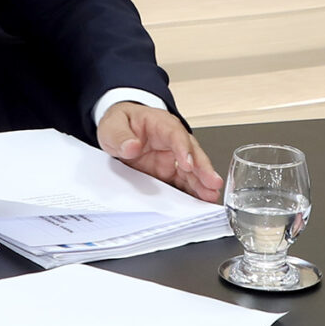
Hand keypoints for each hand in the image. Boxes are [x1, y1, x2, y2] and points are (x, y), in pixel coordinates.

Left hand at [98, 102, 221, 201]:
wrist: (119, 131)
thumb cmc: (122, 124)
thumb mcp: (113, 125)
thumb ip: (121, 136)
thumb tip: (131, 146)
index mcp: (161, 125)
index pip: (176, 134)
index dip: (183, 149)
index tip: (186, 163)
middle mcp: (172, 141)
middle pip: (192, 153)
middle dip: (202, 169)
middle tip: (212, 183)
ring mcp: (172, 158)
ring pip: (192, 170)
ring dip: (202, 183)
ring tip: (211, 196)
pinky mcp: (169, 173)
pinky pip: (183, 182)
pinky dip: (192, 192)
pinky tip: (200, 202)